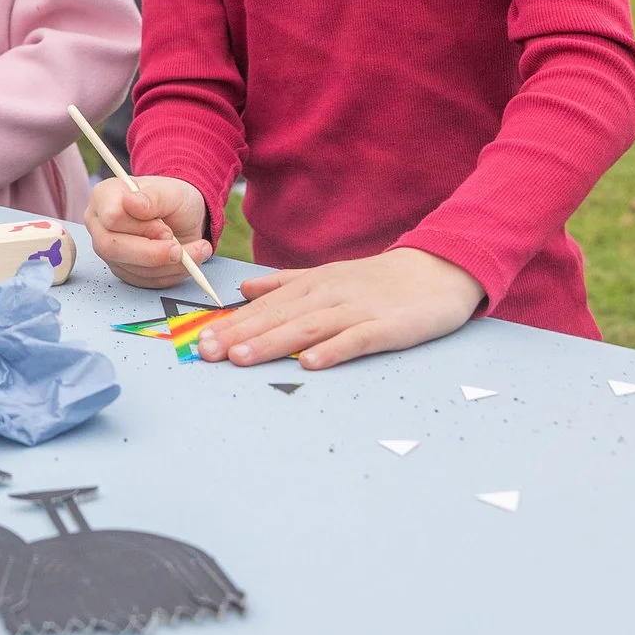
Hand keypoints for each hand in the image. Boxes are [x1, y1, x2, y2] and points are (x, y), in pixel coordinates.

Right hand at [85, 175, 212, 287]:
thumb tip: (131, 203)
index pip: (111, 218)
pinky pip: (145, 281)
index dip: (141, 227)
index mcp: (104, 196)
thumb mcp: (172, 191)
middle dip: (152, 253)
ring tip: (196, 249)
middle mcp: (100, 225)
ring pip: (132, 269)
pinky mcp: (124, 270)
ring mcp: (110, 250)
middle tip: (179, 248)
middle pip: (112, 248)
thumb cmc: (173, 198)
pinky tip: (188, 259)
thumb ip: (153, 197)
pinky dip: (172, 273)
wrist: (184, 215)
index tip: (165, 227)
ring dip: (170, 264)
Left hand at [194, 248, 484, 370]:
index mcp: (311, 284)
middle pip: (277, 317)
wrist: (437, 271)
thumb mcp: (326, 275)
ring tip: (240, 357)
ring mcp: (357, 310)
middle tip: (204, 352)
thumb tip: (244, 289)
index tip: (198, 340)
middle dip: (238, 335)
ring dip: (272, 343)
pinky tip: (310, 363)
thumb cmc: (378, 280)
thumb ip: (284, 283)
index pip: (264, 306)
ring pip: (307, 328)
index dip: (230, 323)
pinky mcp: (387, 327)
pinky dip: (332, 350)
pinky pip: (356, 340)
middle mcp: (328, 294)